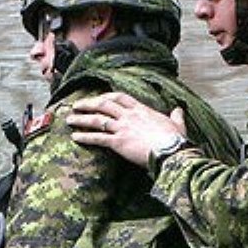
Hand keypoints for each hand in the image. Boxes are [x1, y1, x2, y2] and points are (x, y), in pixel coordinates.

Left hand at [66, 93, 186, 168]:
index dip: (106, 96)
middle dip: (88, 104)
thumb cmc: (176, 140)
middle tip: (76, 105)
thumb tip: (179, 110)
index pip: (121, 97)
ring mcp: (123, 128)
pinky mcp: (118, 142)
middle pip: (104, 104)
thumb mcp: (177, 124)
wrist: (172, 151)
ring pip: (97, 120)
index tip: (98, 98)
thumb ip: (176, 116)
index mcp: (142, 110)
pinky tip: (75, 137)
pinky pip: (97, 138)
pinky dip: (85, 137)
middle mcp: (129, 116)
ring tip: (69, 119)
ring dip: (81, 119)